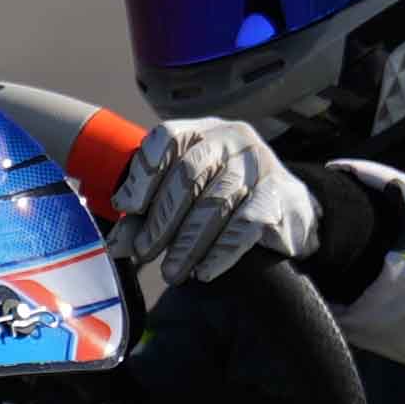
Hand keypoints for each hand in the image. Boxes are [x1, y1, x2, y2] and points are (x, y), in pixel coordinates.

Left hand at [98, 112, 315, 292]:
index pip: (168, 138)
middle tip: (144, 254)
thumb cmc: (225, 202)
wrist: (288, 214)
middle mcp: (232, 138)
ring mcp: (259, 164)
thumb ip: (148, 216)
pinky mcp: (278, 196)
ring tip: (171, 272)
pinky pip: (244, 225)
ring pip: (215, 203)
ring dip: (188, 243)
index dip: (144, 172)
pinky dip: (220, 252)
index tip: (128, 208)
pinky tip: (204, 272)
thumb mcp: (184, 200)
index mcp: (203, 131)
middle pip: (188, 174)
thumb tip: (116, 246)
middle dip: (162, 219)